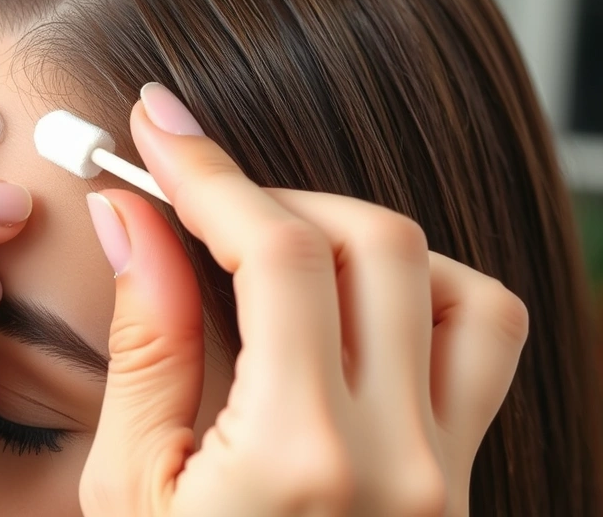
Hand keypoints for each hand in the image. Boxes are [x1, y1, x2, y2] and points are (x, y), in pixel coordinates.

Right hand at [79, 84, 527, 515]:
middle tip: (200, 195)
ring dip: (357, 234)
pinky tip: (350, 304)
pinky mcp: (460, 473)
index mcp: (295, 458)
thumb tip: (133, 221)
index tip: (161, 129)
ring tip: (277, 247)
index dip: (210, 169)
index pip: (273, 253)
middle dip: (271, 192)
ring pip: (449, 281)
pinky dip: (422, 288)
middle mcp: (395, 457)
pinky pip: (481, 341)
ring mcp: (445, 468)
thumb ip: (145, 341)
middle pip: (369, 242)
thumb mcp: (128, 484)